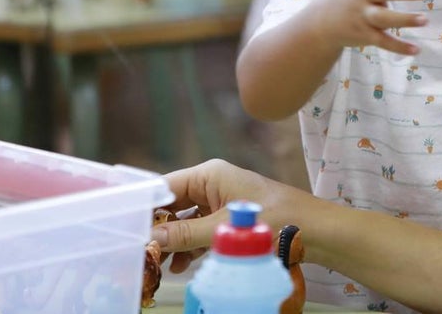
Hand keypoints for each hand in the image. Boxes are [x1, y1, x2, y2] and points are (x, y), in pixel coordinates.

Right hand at [151, 158, 305, 273]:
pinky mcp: (230, 219)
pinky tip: (180, 267)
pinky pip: (200, 231)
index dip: (143, 208)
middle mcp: (212, 183)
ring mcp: (221, 201)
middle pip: (172, 205)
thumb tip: (151, 238)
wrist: (317, 231)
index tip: (123, 230)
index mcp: (209, 174)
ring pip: (185, 221)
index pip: (164, 186)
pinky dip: (190, 248)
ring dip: (172, 242)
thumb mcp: (226, 228)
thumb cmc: (277, 219)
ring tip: (157, 266)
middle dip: (156, 229)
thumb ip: (187, 233)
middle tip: (138, 254)